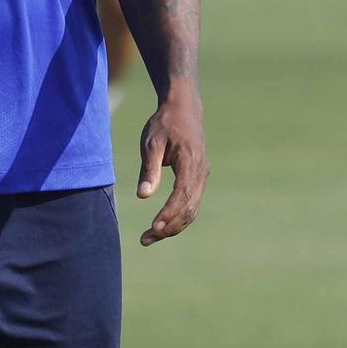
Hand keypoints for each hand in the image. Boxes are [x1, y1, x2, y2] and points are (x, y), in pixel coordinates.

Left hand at [136, 84, 207, 245]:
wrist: (184, 108)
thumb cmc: (165, 123)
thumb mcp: (152, 142)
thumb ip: (149, 168)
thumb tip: (143, 195)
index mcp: (191, 162)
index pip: (182, 195)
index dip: (169, 213)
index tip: (154, 227)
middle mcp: (201, 172)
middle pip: (189, 208)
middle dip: (169, 227)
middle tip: (146, 239)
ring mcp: (202, 176)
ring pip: (192, 209)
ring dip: (173, 226)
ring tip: (150, 237)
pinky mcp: (198, 178)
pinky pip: (191, 203)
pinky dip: (178, 217)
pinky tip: (162, 225)